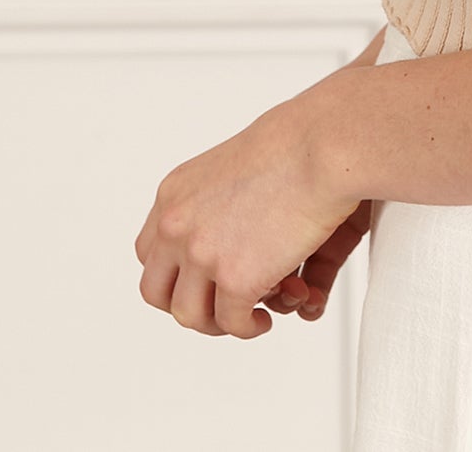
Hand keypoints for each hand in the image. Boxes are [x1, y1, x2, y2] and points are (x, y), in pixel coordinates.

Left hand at [134, 90, 363, 339]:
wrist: (321, 146)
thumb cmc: (295, 143)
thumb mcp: (232, 165)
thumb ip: (215, 199)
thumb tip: (228, 224)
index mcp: (175, 194)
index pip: (150, 250)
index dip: (174, 272)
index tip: (198, 280)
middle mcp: (178, 225)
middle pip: (156, 290)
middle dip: (187, 303)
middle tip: (216, 307)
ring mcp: (203, 254)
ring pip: (190, 315)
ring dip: (216, 323)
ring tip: (245, 315)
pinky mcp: (236, 279)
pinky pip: (233, 323)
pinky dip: (247, 327)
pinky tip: (263, 319)